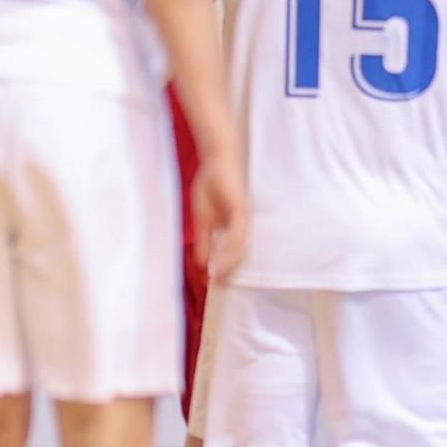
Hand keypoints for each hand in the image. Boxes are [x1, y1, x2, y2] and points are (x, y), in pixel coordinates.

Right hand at [190, 150, 247, 281]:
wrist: (218, 158)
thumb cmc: (212, 183)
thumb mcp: (203, 217)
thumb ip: (205, 239)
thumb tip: (203, 263)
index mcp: (235, 227)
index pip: (232, 252)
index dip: (225, 268)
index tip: (215, 284)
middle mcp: (242, 225)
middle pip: (240, 253)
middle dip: (230, 271)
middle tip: (220, 288)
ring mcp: (243, 218)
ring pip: (239, 248)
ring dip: (228, 264)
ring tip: (219, 279)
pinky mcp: (242, 210)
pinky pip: (238, 234)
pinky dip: (230, 249)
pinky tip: (222, 260)